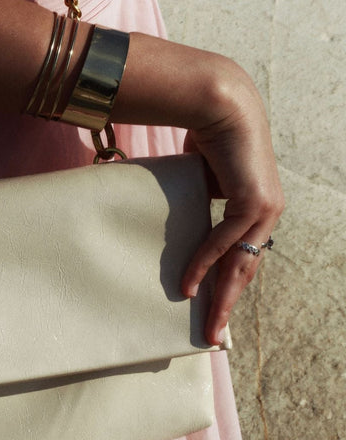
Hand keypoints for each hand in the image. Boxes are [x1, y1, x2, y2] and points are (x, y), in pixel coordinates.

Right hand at [180, 73, 282, 345]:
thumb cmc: (207, 134)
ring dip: (220, 297)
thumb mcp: (204, 176)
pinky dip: (204, 265)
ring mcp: (265, 210)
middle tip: (212, 334)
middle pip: (246, 269)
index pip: (243, 255)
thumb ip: (199, 199)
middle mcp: (267, 212)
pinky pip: (224, 243)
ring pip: (240, 264)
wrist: (220, 105)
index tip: (214, 308)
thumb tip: (172, 213)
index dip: (228, 283)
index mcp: (258, 207)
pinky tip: (188, 285)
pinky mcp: (253, 204)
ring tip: (206, 325)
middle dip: (227, 303)